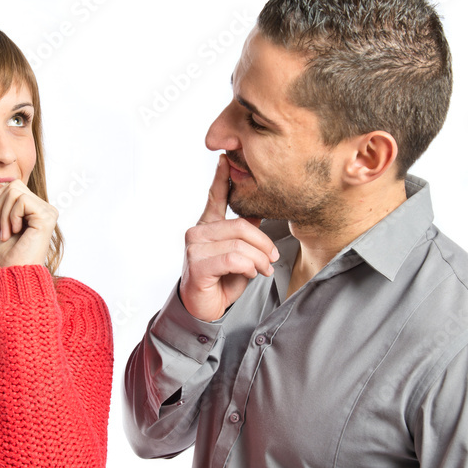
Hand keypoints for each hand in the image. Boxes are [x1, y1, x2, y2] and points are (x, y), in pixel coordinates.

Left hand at [0, 179, 57, 267]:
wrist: (16, 273)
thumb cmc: (10, 255)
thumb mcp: (3, 222)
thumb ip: (4, 202)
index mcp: (37, 209)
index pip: (15, 186)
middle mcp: (46, 209)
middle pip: (14, 185)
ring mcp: (48, 212)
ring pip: (15, 191)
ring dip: (3, 214)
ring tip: (5, 233)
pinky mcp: (47, 216)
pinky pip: (21, 201)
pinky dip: (11, 217)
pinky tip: (15, 232)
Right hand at [179, 155, 278, 321]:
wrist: (204, 308)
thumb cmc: (221, 282)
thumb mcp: (239, 254)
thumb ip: (244, 234)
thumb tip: (259, 213)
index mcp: (208, 226)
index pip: (215, 196)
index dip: (221, 177)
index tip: (225, 158)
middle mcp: (197, 232)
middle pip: (240, 225)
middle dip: (263, 243)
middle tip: (273, 258)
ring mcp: (194, 248)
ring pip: (239, 244)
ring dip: (259, 259)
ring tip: (264, 269)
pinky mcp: (196, 265)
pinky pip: (232, 259)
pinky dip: (249, 267)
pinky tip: (253, 274)